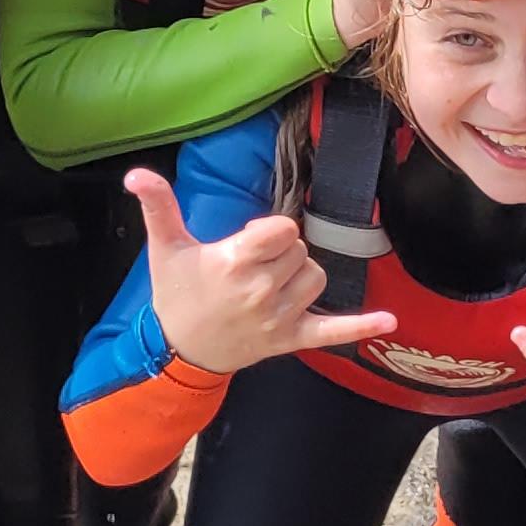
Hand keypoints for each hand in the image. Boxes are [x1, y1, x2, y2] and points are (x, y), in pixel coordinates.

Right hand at [129, 169, 395, 374]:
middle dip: (280, 251)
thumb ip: (158, 206)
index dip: (270, 230)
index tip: (250, 239)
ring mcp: (279, 317)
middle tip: (251, 266)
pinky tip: (389, 320)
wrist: (179, 352)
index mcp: (235, 264)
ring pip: (316, 276)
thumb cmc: (176, 295)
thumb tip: (136, 174)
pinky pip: (333, 331)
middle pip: (300, 249)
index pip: (282, 229)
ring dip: (299, 275)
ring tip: (269, 284)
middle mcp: (261, 291)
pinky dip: (361, 326)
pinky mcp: (292, 339)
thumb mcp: (165, 248)